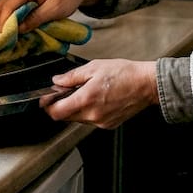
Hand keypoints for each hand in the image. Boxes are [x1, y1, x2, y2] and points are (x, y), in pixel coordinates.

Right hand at [0, 0, 105, 33]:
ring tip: (4, 39)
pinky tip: (10, 31)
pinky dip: (6, 20)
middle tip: (0, 43)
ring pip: (1, 8)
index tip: (3, 38)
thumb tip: (20, 29)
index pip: (7, 7)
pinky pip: (8, 9)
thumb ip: (36, 18)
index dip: (3, 24)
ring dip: (0, 24)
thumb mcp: (55, 9)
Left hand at [40, 58, 156, 129]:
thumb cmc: (124, 74)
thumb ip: (72, 76)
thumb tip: (57, 81)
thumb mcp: (94, 67)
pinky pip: (90, 120)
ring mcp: (101, 122)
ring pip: (77, 119)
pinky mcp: (108, 125)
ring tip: (84, 93)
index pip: (57, 112)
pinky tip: (96, 99)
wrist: (146, 85)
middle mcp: (92, 115)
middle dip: (61, 105)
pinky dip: (87, 112)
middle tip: (64, 92)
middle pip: (65, 117)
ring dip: (74, 108)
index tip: (46, 98)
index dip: (47, 106)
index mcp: (86, 99)